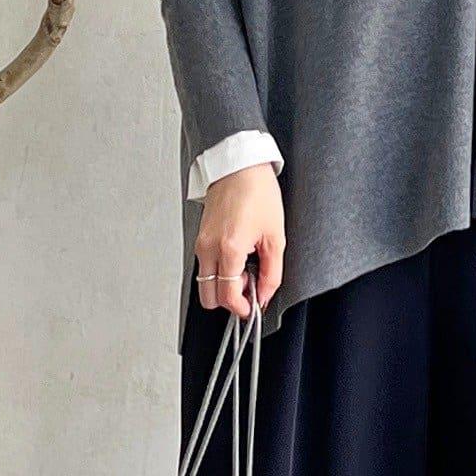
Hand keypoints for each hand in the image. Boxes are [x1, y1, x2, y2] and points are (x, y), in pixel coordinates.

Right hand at [195, 163, 284, 317]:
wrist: (239, 166)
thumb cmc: (257, 192)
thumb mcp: (275, 237)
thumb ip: (272, 273)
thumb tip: (265, 295)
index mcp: (228, 249)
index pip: (227, 296)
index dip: (242, 308)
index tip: (254, 307)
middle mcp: (208, 248)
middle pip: (208, 297)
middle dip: (229, 299)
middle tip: (250, 286)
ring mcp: (200, 243)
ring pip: (206, 282)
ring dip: (225, 283)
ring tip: (246, 266)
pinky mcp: (199, 237)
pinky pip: (205, 266)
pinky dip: (220, 269)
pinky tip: (238, 255)